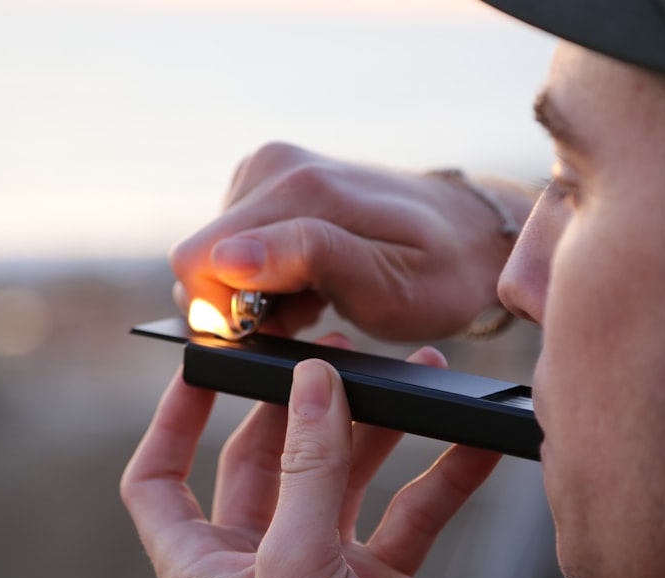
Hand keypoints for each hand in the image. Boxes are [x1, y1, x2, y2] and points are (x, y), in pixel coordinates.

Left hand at [121, 337, 500, 577]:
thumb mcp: (297, 567)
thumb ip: (308, 470)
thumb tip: (314, 384)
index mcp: (203, 564)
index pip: (159, 479)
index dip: (171, 422)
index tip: (204, 368)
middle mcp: (257, 561)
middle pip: (267, 460)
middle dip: (301, 406)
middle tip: (339, 356)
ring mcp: (321, 571)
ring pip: (344, 479)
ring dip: (379, 432)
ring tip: (418, 381)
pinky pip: (410, 516)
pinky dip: (442, 480)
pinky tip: (473, 446)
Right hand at [170, 142, 529, 340]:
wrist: (467, 236)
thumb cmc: (436, 274)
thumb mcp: (386, 287)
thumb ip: (308, 262)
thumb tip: (226, 258)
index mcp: (300, 189)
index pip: (197, 263)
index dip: (225, 314)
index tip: (285, 326)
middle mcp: (275, 165)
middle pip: (201, 259)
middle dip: (244, 304)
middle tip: (311, 311)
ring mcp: (270, 167)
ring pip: (216, 255)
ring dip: (256, 291)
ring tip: (317, 294)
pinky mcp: (269, 180)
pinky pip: (233, 242)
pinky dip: (264, 273)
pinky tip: (309, 277)